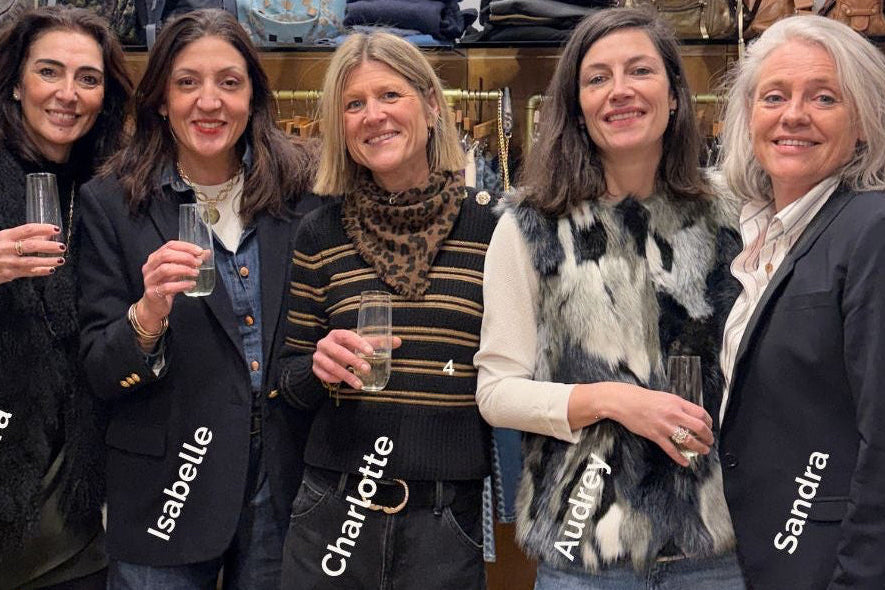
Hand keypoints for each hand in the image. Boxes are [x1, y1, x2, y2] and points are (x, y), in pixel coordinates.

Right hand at [0, 223, 65, 283]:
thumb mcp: (3, 238)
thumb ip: (21, 237)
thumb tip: (44, 237)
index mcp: (4, 236)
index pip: (27, 230)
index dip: (43, 228)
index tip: (56, 229)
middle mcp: (6, 248)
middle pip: (32, 246)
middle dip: (49, 246)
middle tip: (62, 246)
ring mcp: (8, 262)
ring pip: (32, 261)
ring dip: (49, 260)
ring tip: (61, 259)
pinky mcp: (9, 274)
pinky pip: (29, 272)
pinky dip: (41, 271)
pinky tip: (51, 269)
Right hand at [135, 240, 204, 330]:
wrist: (154, 306)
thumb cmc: (165, 285)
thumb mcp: (178, 271)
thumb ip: (190, 261)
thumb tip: (205, 253)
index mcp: (155, 258)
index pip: (169, 245)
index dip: (185, 246)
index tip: (199, 251)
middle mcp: (149, 267)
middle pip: (166, 255)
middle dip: (185, 257)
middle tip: (198, 263)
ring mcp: (150, 280)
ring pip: (165, 269)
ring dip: (184, 269)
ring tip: (196, 273)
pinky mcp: (153, 293)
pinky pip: (167, 287)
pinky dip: (181, 285)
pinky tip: (191, 284)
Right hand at [312, 329, 401, 389]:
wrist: (326, 357)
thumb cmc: (347, 348)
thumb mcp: (360, 344)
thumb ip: (377, 343)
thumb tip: (398, 341)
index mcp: (337, 334)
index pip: (347, 336)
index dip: (359, 343)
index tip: (371, 352)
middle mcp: (325, 343)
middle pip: (338, 351)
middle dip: (353, 361)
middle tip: (367, 369)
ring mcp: (318, 356)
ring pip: (331, 366)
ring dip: (346, 375)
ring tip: (359, 384)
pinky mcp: (315, 368)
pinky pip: (324, 375)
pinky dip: (334, 379)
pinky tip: (343, 382)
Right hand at [570, 382, 713, 466]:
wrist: (624, 402)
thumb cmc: (643, 398)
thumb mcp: (665, 397)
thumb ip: (678, 406)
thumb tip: (690, 415)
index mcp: (677, 403)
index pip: (701, 413)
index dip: (709, 422)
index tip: (710, 427)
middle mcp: (673, 414)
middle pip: (699, 427)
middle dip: (708, 436)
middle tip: (709, 441)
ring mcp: (665, 426)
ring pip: (688, 440)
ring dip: (699, 448)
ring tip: (702, 451)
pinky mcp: (655, 435)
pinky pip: (671, 449)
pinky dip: (680, 458)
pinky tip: (685, 462)